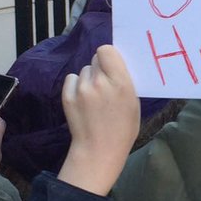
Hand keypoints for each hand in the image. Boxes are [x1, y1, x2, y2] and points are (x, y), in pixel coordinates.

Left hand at [57, 45, 141, 195]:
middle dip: (101, 67)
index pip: (106, 50)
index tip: (112, 65)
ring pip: (84, 70)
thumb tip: (116, 65)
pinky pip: (72, 79)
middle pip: (95, 58)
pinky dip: (77, 85)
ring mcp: (81, 89)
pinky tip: (83, 100)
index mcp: (120, 83)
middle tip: (105, 83)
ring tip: (94, 96)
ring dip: (89, 78)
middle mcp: (99, 82)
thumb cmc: (123, 128)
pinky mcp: (67, 96)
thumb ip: (124, 81)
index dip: (109, 56)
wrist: (99, 150)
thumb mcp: (133, 102)